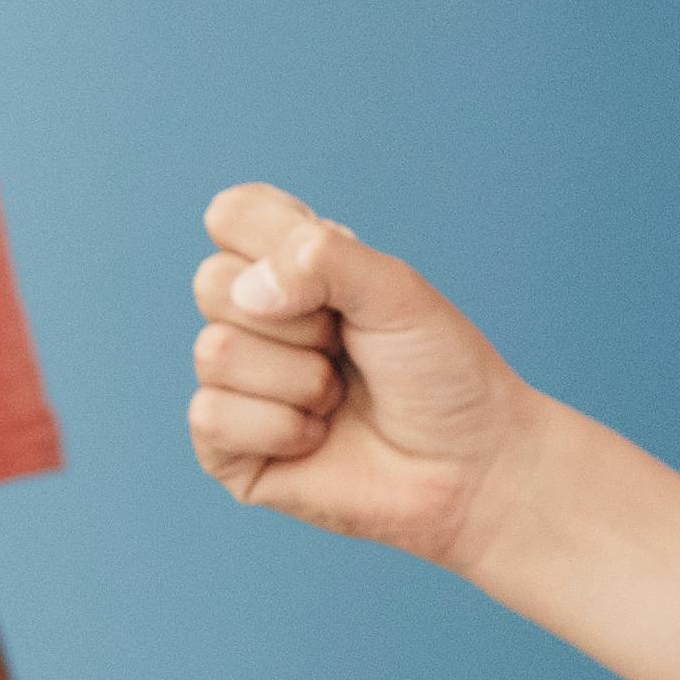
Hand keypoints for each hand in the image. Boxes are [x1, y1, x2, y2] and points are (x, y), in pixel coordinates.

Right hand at [183, 186, 532, 564]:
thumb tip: (249, 292)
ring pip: (215, 352)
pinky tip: (316, 439)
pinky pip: (211, 416)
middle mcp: (253, 319)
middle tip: (345, 347)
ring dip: (300, 381)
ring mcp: (235, 384)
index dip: (278, 241)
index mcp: (288, 267)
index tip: (340, 282)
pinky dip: (281, 429)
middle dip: (299, 321)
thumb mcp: (395, 288)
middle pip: (211, 282)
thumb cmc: (440, 373)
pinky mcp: (227, 450)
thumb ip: (323, 258)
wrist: (469, 464)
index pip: (232, 215)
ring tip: (339, 398)